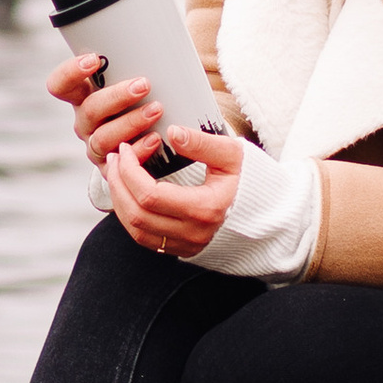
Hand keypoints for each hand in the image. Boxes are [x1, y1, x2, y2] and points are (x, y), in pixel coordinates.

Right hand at [48, 47, 179, 172]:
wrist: (155, 140)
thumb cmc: (144, 97)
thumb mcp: (134, 78)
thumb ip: (137, 60)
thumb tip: (163, 26)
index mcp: (83, 96)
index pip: (60, 84)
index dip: (70, 72)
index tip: (93, 60)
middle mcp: (85, 122)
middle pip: (88, 110)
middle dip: (116, 96)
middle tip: (143, 84)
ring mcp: (96, 146)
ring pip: (103, 137)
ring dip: (130, 122)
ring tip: (157, 110)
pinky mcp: (111, 169)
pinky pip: (119, 164)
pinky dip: (138, 151)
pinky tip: (155, 139)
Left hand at [105, 121, 242, 259]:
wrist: (268, 215)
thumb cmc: (251, 180)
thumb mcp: (233, 154)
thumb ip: (202, 143)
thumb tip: (172, 132)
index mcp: (204, 209)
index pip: (150, 194)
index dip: (130, 170)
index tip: (125, 148)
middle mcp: (193, 233)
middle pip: (137, 213)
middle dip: (118, 182)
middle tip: (114, 156)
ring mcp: (187, 245)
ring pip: (136, 229)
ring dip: (119, 199)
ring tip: (116, 172)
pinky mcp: (182, 249)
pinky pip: (145, 238)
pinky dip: (129, 215)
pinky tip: (127, 193)